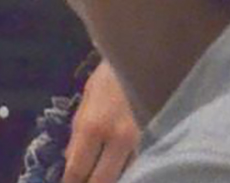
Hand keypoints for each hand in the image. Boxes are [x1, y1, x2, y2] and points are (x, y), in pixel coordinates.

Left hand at [62, 63, 140, 182]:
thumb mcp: (85, 103)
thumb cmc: (109, 80)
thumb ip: (77, 134)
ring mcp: (141, 142)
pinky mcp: (158, 140)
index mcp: (92, 127)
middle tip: (85, 182)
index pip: (77, 168)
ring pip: (126, 176)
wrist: (143, 59)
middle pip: (102, 180)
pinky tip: (128, 172)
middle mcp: (117, 139)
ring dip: (115, 178)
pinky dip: (135, 172)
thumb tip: (70, 160)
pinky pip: (143, 164)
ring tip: (103, 175)